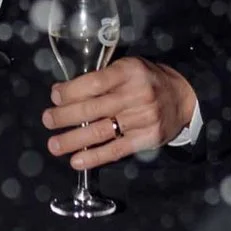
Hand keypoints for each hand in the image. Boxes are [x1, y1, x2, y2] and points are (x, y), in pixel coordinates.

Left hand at [44, 55, 196, 164]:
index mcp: (129, 72)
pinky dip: (94, 157)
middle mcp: (136, 95)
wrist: (182, 98)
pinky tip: (76, 161)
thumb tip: (62, 92)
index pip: (94, 83)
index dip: (70, 92)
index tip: (55, 97)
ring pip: (100, 131)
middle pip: (93, 109)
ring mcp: (142, 118)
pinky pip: (116, 150)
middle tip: (48, 120)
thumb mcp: (127, 68)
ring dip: (73, 140)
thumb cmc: (146, 81)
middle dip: (65, 116)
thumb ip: (100, 78)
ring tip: (54, 145)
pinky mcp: (146, 139)